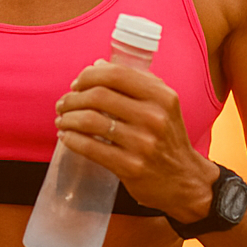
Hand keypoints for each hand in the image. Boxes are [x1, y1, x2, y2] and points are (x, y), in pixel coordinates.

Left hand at [54, 60, 218, 222]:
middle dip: (72, 98)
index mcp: (162, 97)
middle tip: (63, 104)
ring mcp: (142, 144)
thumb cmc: (167, 138)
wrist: (185, 181)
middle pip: (99, 95)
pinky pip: (91, 148)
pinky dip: (72, 140)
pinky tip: (66, 137)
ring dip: (68, 118)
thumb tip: (97, 65)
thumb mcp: (164, 105)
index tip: (76, 84)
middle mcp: (154, 117)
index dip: (89, 76)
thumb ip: (136, 82)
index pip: (116, 74)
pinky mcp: (130, 167)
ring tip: (61, 120)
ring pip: (90, 121)